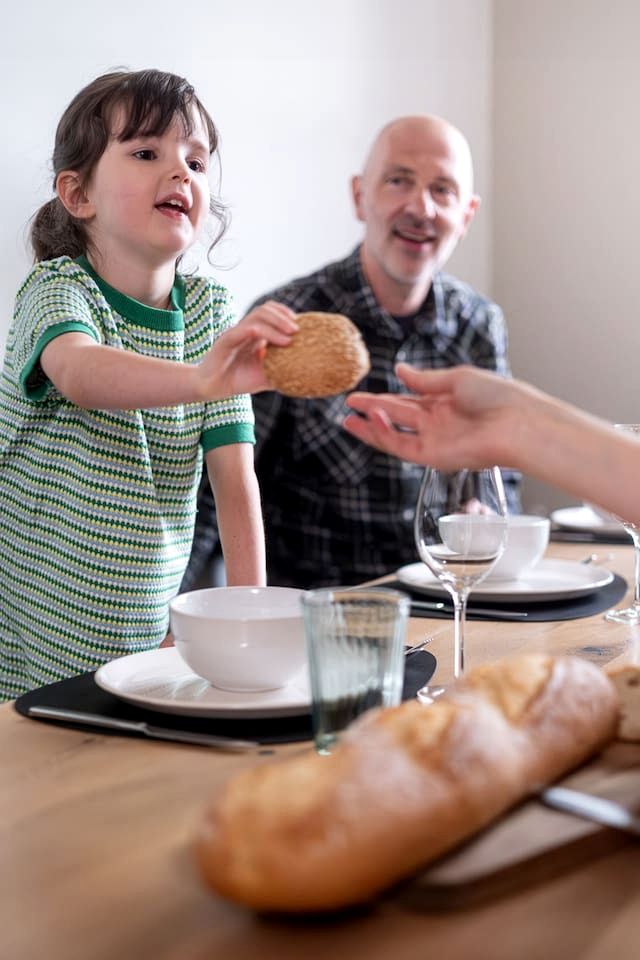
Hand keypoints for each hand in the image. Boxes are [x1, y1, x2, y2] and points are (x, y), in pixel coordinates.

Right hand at [197, 301, 297, 397]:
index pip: (270, 312)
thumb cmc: (239, 380)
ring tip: (291, 336)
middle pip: (265, 309)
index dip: (286, 314)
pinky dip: (262, 332)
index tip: (301, 326)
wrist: (213, 389)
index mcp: (254, 333)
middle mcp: (245, 329)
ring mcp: (235, 333)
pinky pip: (244, 330)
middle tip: (298, 330)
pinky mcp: (225, 340)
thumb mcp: (266, 376)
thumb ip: (283, 372)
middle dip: (283, 316)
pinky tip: (275, 344)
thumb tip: (306, 376)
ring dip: (277, 323)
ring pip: (256, 316)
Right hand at [343, 363, 524, 468]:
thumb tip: (401, 370)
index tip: (365, 392)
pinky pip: (403, 445)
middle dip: (372, 410)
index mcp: (446, 402)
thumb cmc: (498, 397)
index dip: (385, 397)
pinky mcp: (434, 457)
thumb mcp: (458, 379)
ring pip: (395, 434)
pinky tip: (372, 420)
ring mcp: (435, 440)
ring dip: (371, 426)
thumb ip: (426, 379)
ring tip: (348, 417)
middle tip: (349, 403)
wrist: (518, 424)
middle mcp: (439, 423)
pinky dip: (385, 434)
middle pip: (397, 416)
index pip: (409, 400)